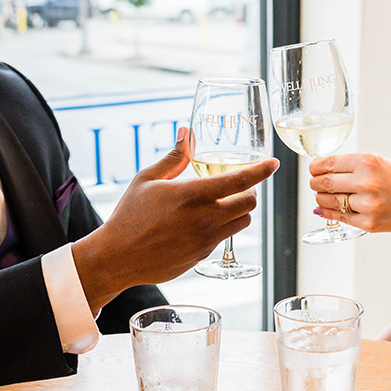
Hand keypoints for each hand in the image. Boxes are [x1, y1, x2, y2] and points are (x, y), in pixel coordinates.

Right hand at [72, 128, 276, 306]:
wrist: (118, 257)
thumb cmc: (129, 215)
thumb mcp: (147, 180)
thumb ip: (174, 158)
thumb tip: (187, 133)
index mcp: (193, 195)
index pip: (239, 180)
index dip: (261, 171)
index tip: (273, 164)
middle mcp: (205, 218)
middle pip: (249, 203)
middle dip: (248, 192)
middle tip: (235, 187)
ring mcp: (206, 240)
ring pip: (242, 222)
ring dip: (238, 211)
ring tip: (220, 205)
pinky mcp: (203, 255)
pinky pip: (224, 238)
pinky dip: (221, 228)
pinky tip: (200, 224)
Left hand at [307, 153, 390, 235]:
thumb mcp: (382, 162)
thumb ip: (356, 165)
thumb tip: (326, 169)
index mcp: (369, 162)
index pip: (329, 163)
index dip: (316, 167)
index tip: (313, 168)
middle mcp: (367, 183)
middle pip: (325, 182)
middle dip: (315, 182)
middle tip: (315, 182)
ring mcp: (367, 205)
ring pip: (329, 201)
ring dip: (320, 197)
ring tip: (322, 194)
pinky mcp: (368, 223)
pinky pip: (339, 217)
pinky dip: (328, 212)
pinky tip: (324, 208)